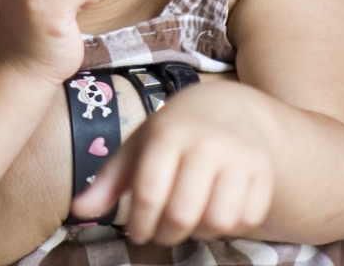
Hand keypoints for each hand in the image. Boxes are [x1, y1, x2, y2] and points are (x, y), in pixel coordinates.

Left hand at [71, 83, 275, 244]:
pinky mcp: (264, 172)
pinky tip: (213, 213)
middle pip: (183, 213)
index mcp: (168, 133)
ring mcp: (240, 157)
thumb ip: (109, 181)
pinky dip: (229, 228)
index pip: (149, 191)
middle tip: (160, 233)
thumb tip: (79, 211)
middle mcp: (207, 142)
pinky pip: (247, 219)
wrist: (229, 110)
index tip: (136, 232)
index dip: (139, 222)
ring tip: (187, 222)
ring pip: (218, 221)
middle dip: (165, 234)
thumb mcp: (138, 147)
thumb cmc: (173, 134)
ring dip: (199, 233)